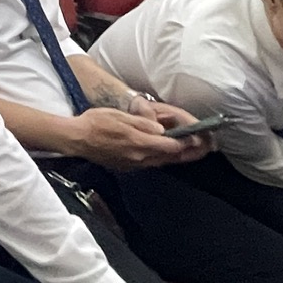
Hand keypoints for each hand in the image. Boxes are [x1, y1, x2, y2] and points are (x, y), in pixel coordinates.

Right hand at [66, 106, 190, 169]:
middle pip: (169, 158)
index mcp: (139, 143)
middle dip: (189, 153)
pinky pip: (150, 164)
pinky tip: (166, 155)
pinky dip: (162, 159)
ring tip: (192, 153)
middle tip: (205, 149)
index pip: (170, 146)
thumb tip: (161, 129)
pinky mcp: (126, 166)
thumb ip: (142, 123)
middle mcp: (139, 158)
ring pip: (161, 162)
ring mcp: (133, 164)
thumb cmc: (96, 123)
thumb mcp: (120, 116)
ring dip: (177, 158)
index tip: (200, 138)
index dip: (187, 143)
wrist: (76, 139)